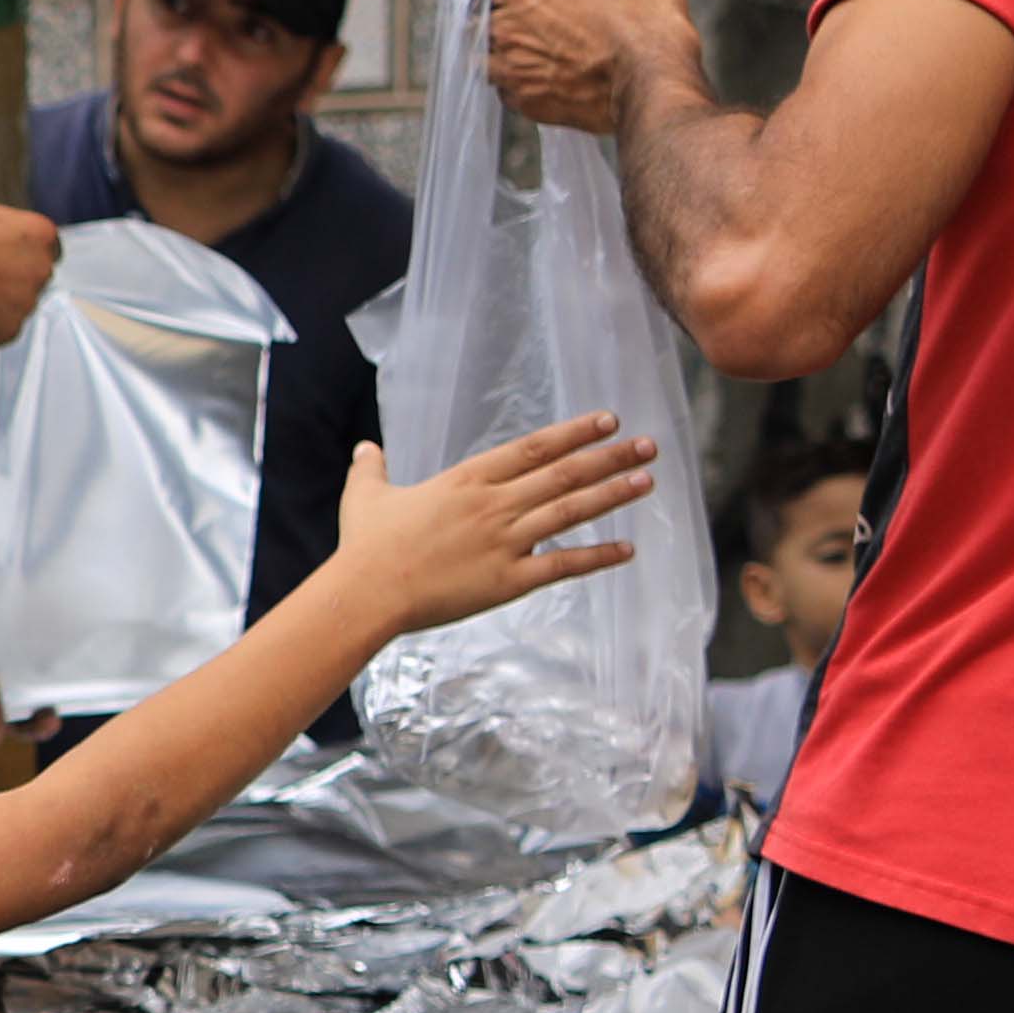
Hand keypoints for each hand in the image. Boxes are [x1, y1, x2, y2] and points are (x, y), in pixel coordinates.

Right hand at [326, 416, 652, 632]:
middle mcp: (494, 505)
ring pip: (570, 511)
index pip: (533, 447)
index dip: (574, 432)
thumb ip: (372, 468)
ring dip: (612, 495)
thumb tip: (366, 448)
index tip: (608, 420)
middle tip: (647, 445)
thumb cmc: (365, 545)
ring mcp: (505, 542)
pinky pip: (563, 566)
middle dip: (610, 457)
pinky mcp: (508, 581)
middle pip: (564, 473)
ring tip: (647, 481)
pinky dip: (598, 557)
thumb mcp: (367, 496)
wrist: (367, 592)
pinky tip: (627, 550)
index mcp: (467, 480)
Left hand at [481, 0, 704, 135]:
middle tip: (523, 19)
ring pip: (491, 60)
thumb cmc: (640, 6)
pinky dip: (525, 82)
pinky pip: (512, 90)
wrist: (654, 74)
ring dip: (506, 53)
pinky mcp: (526, 104)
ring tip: (541, 50)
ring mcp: (510, 70)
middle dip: (494, 18)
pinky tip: (554, 75)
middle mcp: (502, 29)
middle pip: (478, 23)